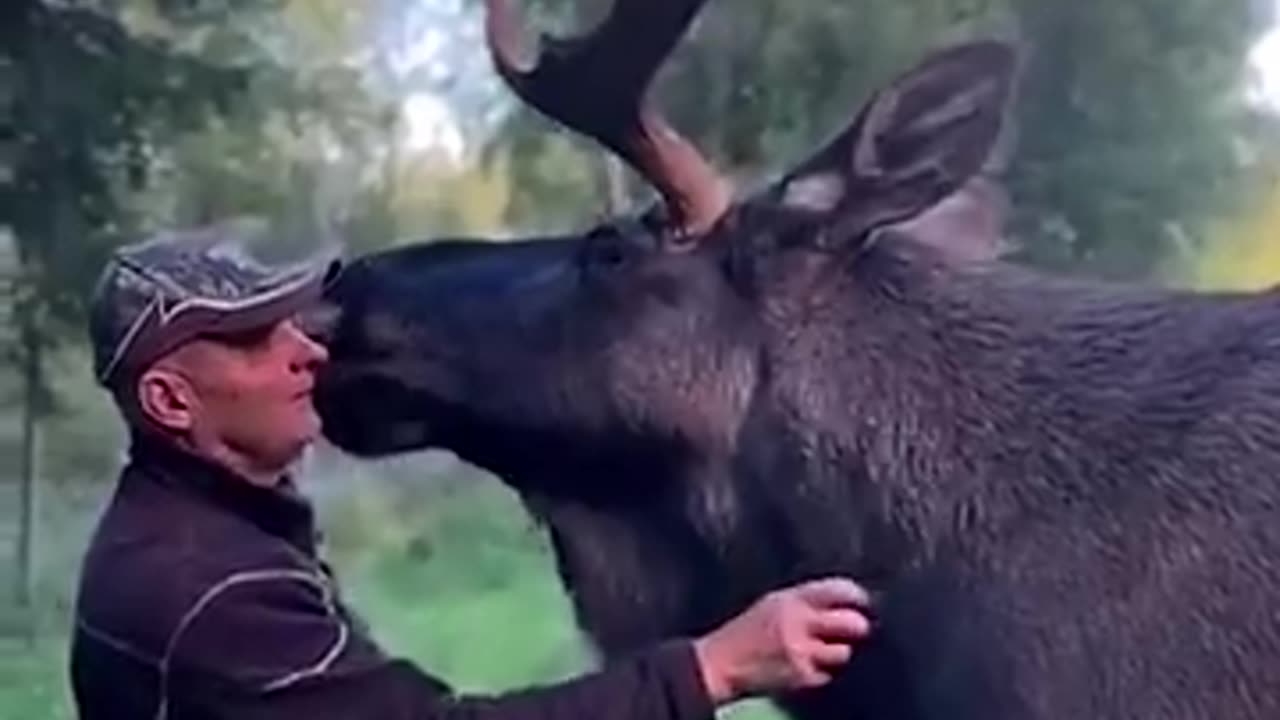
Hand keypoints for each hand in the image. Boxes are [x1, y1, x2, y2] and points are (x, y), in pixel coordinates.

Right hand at [692, 577, 873, 704]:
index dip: (857, 596)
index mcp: (792, 598)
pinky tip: (805, 666)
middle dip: (859, 626)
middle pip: (852, 622)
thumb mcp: (774, 603)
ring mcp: (802, 651)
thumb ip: (807, 600)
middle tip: (858, 629)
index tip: (864, 603)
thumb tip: (847, 602)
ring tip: (820, 651)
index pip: (839, 590)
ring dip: (838, 653)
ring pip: (843, 652)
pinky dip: (820, 672)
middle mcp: (799, 621)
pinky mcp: (801, 676)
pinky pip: (827, 674)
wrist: (721, 662)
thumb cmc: (748, 631)